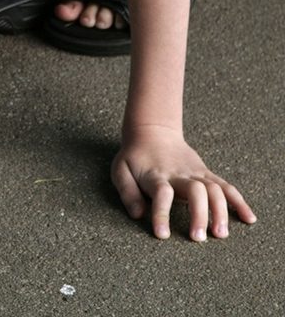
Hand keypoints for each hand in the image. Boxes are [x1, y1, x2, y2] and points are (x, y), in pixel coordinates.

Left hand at [111, 125, 256, 240]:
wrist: (152, 131)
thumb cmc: (135, 156)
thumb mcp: (120, 169)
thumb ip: (127, 192)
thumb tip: (138, 215)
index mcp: (156, 175)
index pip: (161, 194)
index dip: (162, 214)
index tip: (162, 235)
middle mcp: (179, 175)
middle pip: (196, 191)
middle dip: (199, 215)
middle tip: (197, 238)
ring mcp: (195, 173)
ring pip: (215, 189)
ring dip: (220, 212)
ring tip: (220, 234)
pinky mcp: (206, 173)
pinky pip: (226, 186)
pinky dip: (239, 202)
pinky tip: (249, 219)